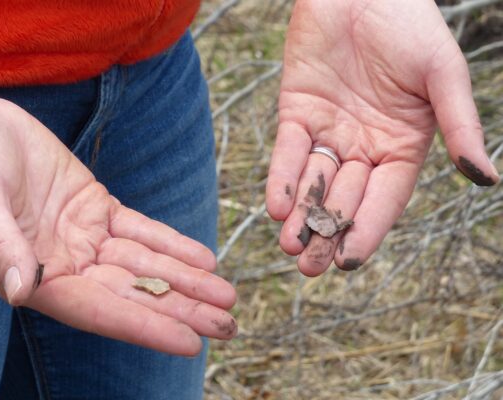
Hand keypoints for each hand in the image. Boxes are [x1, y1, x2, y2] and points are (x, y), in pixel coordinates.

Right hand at [0, 40, 235, 355]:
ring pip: (145, 264)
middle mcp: (65, 264)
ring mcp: (84, 237)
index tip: (188, 341)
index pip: (99, 310)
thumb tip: (20, 293)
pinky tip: (202, 258)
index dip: (145, 326)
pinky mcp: (96, 208)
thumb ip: (1, 247)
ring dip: (186, 279)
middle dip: (180, 309)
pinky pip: (141, 230)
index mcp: (34, 276)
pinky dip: (171, 244)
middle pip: (132, 294)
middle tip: (227, 324)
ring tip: (226, 295)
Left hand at [266, 0, 498, 275]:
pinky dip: (283, 177)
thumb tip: (486, 179)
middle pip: (344, 199)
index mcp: (402, 147)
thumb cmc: (412, 25)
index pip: (384, 199)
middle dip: (327, 232)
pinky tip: (277, 205)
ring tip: (289, 245)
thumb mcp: (442, 76)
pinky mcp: (297, 112)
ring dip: (301, 215)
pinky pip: (289, 151)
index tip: (349, 261)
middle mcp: (364, 147)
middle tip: (309, 267)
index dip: (367, 229)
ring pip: (313, 182)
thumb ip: (459, 126)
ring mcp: (329, 132)